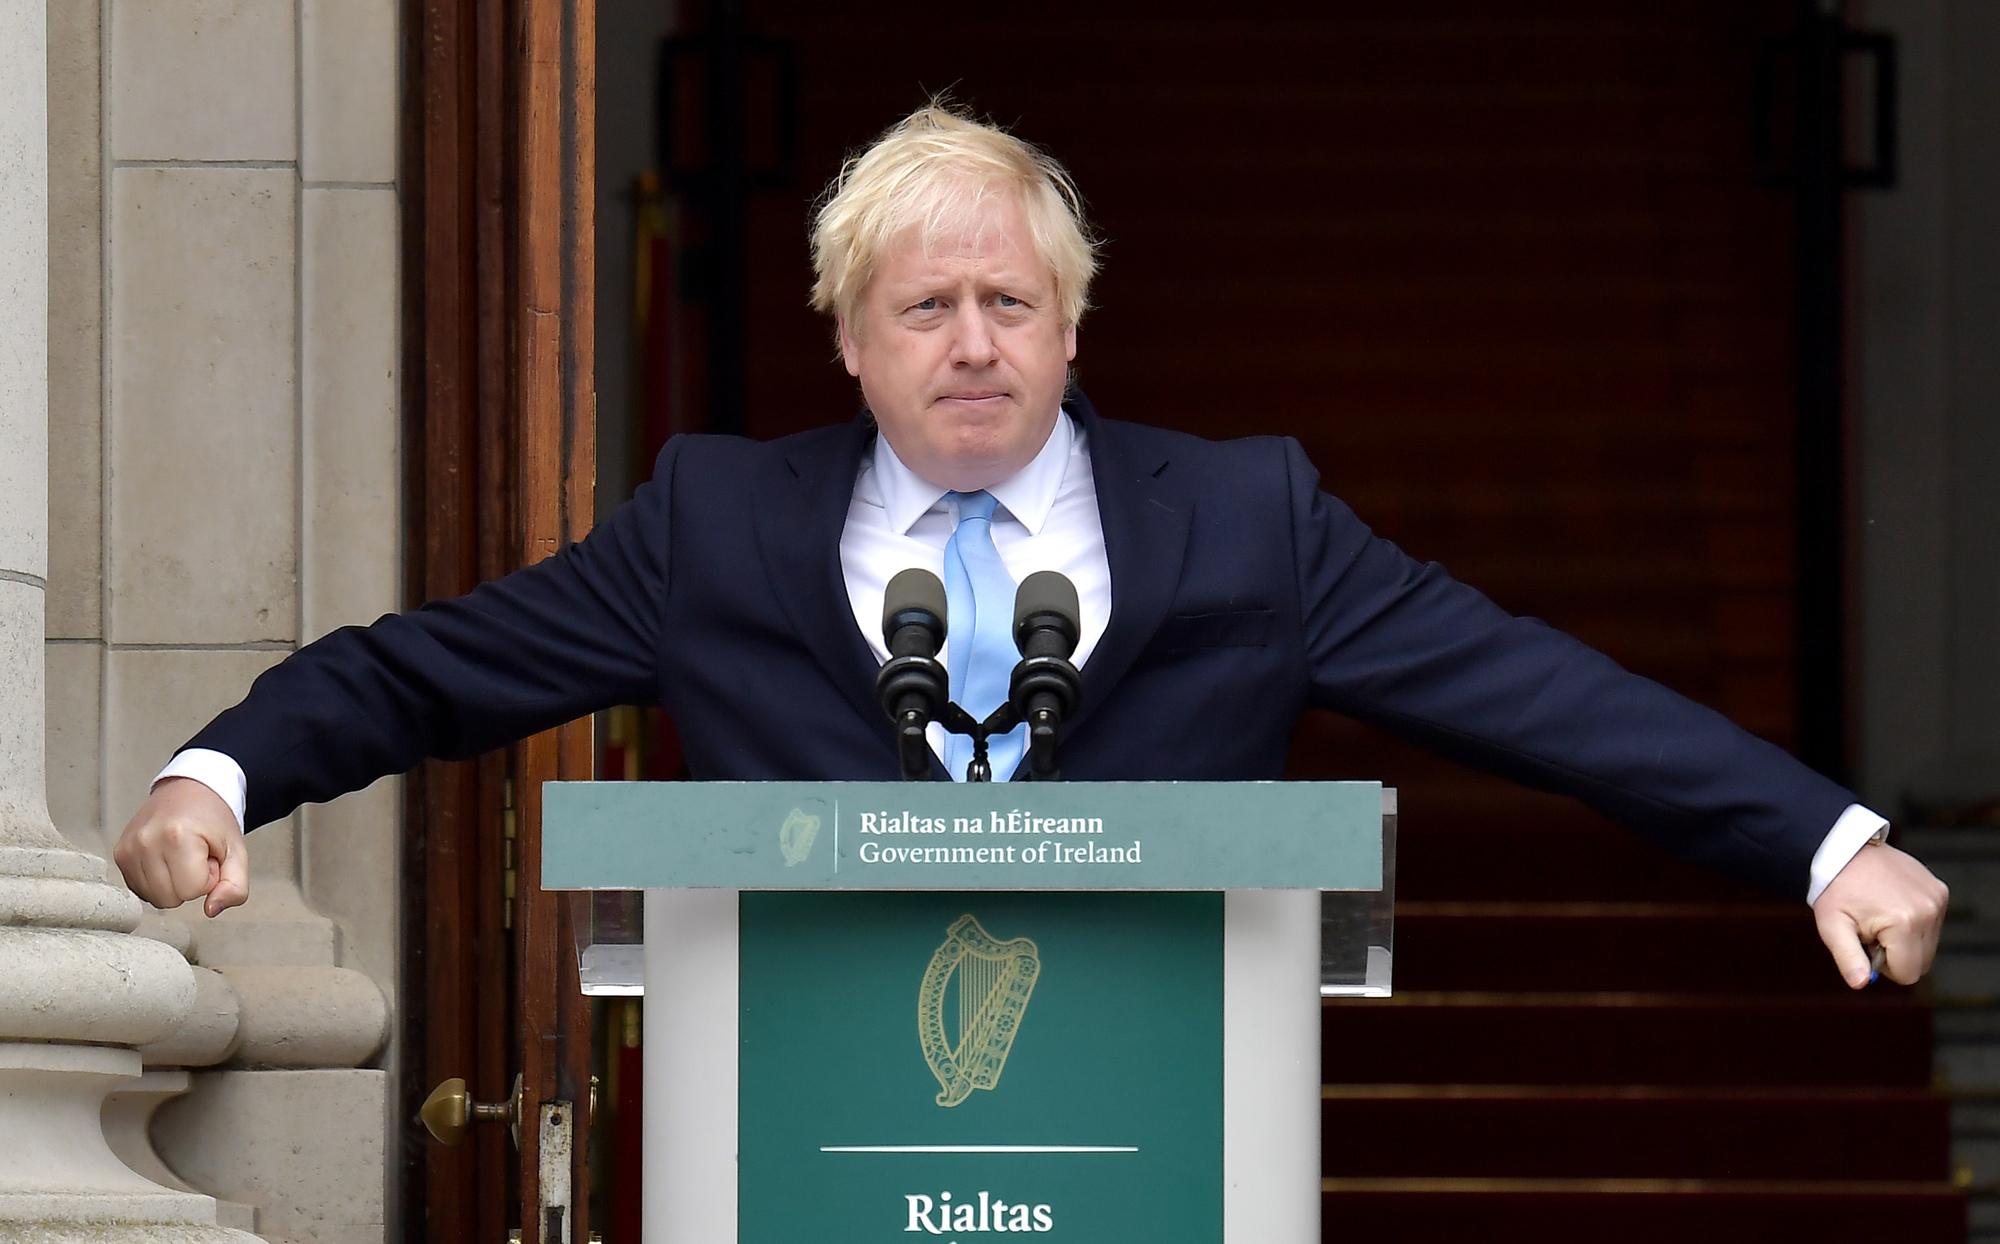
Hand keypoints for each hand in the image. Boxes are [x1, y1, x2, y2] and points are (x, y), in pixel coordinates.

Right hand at [112, 777, 250, 917]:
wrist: (190, 790)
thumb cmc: (215, 821)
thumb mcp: (237, 852)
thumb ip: (235, 887)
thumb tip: (211, 911)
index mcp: (177, 836)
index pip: (192, 891)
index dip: (207, 878)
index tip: (208, 856)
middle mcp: (145, 841)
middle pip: (170, 898)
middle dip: (189, 883)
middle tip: (196, 855)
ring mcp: (128, 847)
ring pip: (153, 897)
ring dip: (172, 883)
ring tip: (181, 855)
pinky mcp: (119, 853)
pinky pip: (140, 889)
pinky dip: (157, 881)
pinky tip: (165, 858)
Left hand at [1811, 840, 1946, 988]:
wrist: (1843, 850)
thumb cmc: (1835, 889)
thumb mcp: (1832, 926)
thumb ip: (1848, 958)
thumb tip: (1861, 984)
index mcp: (1904, 923)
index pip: (1908, 974)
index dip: (1885, 967)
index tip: (1866, 944)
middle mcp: (1928, 911)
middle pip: (1922, 962)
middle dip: (1896, 954)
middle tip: (1871, 930)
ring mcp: (1937, 899)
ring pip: (1928, 944)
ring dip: (1905, 938)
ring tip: (1879, 915)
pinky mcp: (1940, 890)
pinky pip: (1932, 924)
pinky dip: (1914, 922)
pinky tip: (1890, 903)